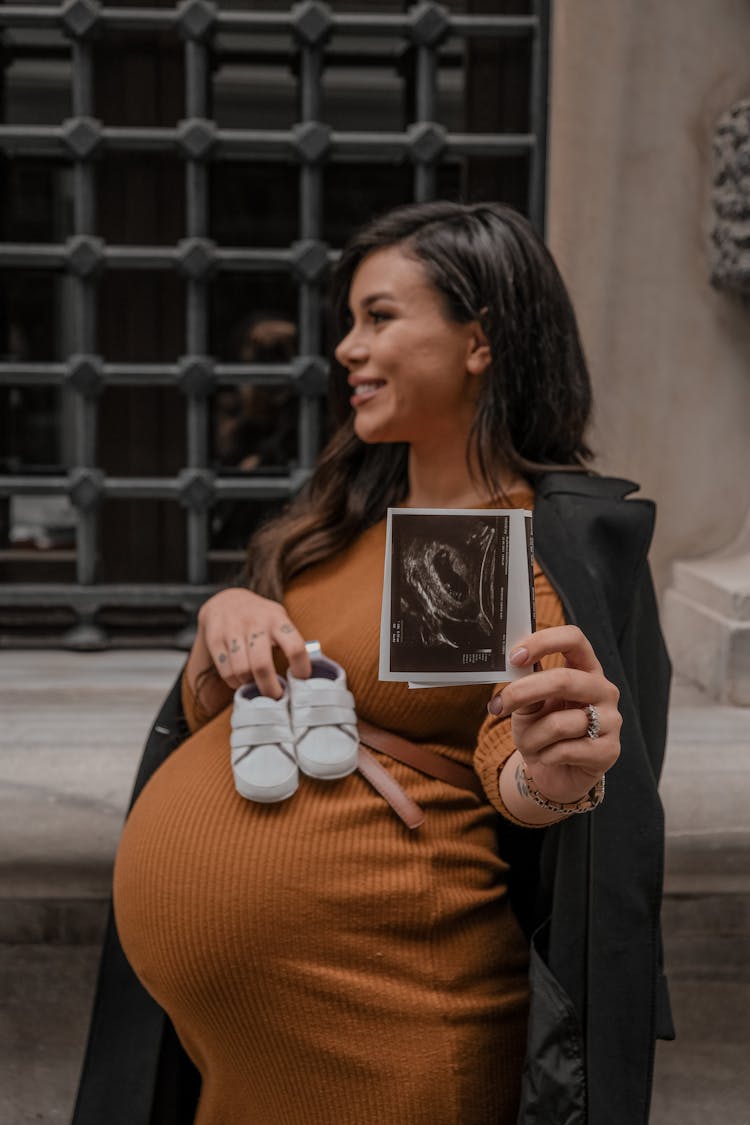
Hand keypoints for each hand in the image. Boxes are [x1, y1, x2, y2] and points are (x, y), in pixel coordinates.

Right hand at [197, 587, 310, 698]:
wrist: (226, 599)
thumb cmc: (261, 618)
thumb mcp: (279, 620)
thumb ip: (291, 642)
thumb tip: (305, 677)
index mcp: (277, 620)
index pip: (294, 647)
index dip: (300, 668)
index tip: (300, 680)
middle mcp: (256, 623)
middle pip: (262, 665)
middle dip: (269, 688)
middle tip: (275, 696)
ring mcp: (233, 630)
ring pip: (241, 670)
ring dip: (249, 684)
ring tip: (254, 684)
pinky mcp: (215, 639)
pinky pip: (226, 670)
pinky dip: (234, 681)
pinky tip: (239, 678)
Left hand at [488, 625, 620, 804]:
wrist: (556, 774)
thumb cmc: (542, 732)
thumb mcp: (528, 707)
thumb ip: (525, 689)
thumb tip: (513, 671)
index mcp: (585, 669)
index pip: (574, 639)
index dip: (543, 642)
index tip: (515, 656)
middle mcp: (603, 690)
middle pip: (564, 679)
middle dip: (524, 692)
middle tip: (499, 704)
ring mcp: (611, 720)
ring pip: (559, 723)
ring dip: (531, 736)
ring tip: (529, 744)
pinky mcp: (609, 750)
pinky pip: (565, 750)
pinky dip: (545, 755)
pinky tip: (547, 757)